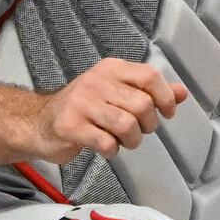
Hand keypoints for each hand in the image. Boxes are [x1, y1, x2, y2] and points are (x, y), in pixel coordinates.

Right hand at [39, 59, 184, 158]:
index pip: (149, 76)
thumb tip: (182, 93)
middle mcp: (95, 82)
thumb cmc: (83, 109)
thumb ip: (150, 91)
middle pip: (142, 104)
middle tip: (141, 130)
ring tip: (125, 141)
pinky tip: (106, 147)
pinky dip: (112, 150)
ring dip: (133, 140)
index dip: (165, 97)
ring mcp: (80, 103)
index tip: (168, 112)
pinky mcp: (69, 126)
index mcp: (110, 69)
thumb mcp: (116, 92)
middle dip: (149, 124)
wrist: (37, 124)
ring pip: (127, 124)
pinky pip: (106, 142)